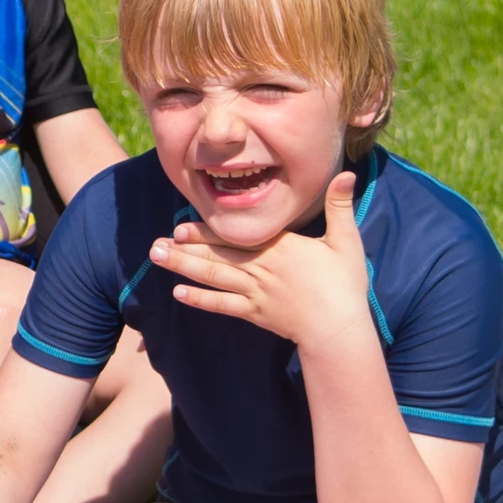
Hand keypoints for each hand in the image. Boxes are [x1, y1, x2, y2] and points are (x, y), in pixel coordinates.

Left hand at [146, 170, 373, 354]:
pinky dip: (200, 300)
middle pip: (216, 256)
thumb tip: (347, 173)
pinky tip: (179, 293)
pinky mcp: (255, 314)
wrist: (340, 330)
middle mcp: (261, 268)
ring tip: (157, 260)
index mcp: (279, 247)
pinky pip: (223, 305)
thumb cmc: (345, 285)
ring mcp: (255, 293)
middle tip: (154, 244)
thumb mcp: (347, 241)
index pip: (235, 236)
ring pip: (213, 278)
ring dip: (183, 268)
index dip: (205, 232)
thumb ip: (340, 207)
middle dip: (184, 249)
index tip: (180, 226)